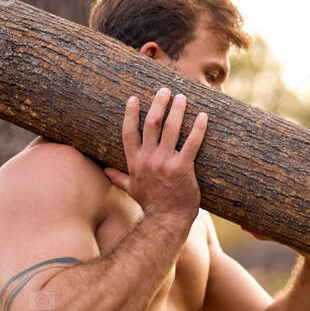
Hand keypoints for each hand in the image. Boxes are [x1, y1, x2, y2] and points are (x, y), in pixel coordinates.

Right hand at [103, 87, 207, 222]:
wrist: (166, 221)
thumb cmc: (151, 205)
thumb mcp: (132, 190)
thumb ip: (119, 177)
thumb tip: (105, 171)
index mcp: (135, 162)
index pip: (129, 132)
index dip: (130, 113)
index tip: (134, 98)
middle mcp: (148, 159)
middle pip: (151, 123)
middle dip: (158, 104)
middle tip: (165, 90)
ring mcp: (165, 163)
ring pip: (170, 129)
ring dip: (177, 110)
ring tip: (182, 97)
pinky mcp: (182, 168)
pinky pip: (191, 143)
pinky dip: (198, 128)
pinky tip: (204, 116)